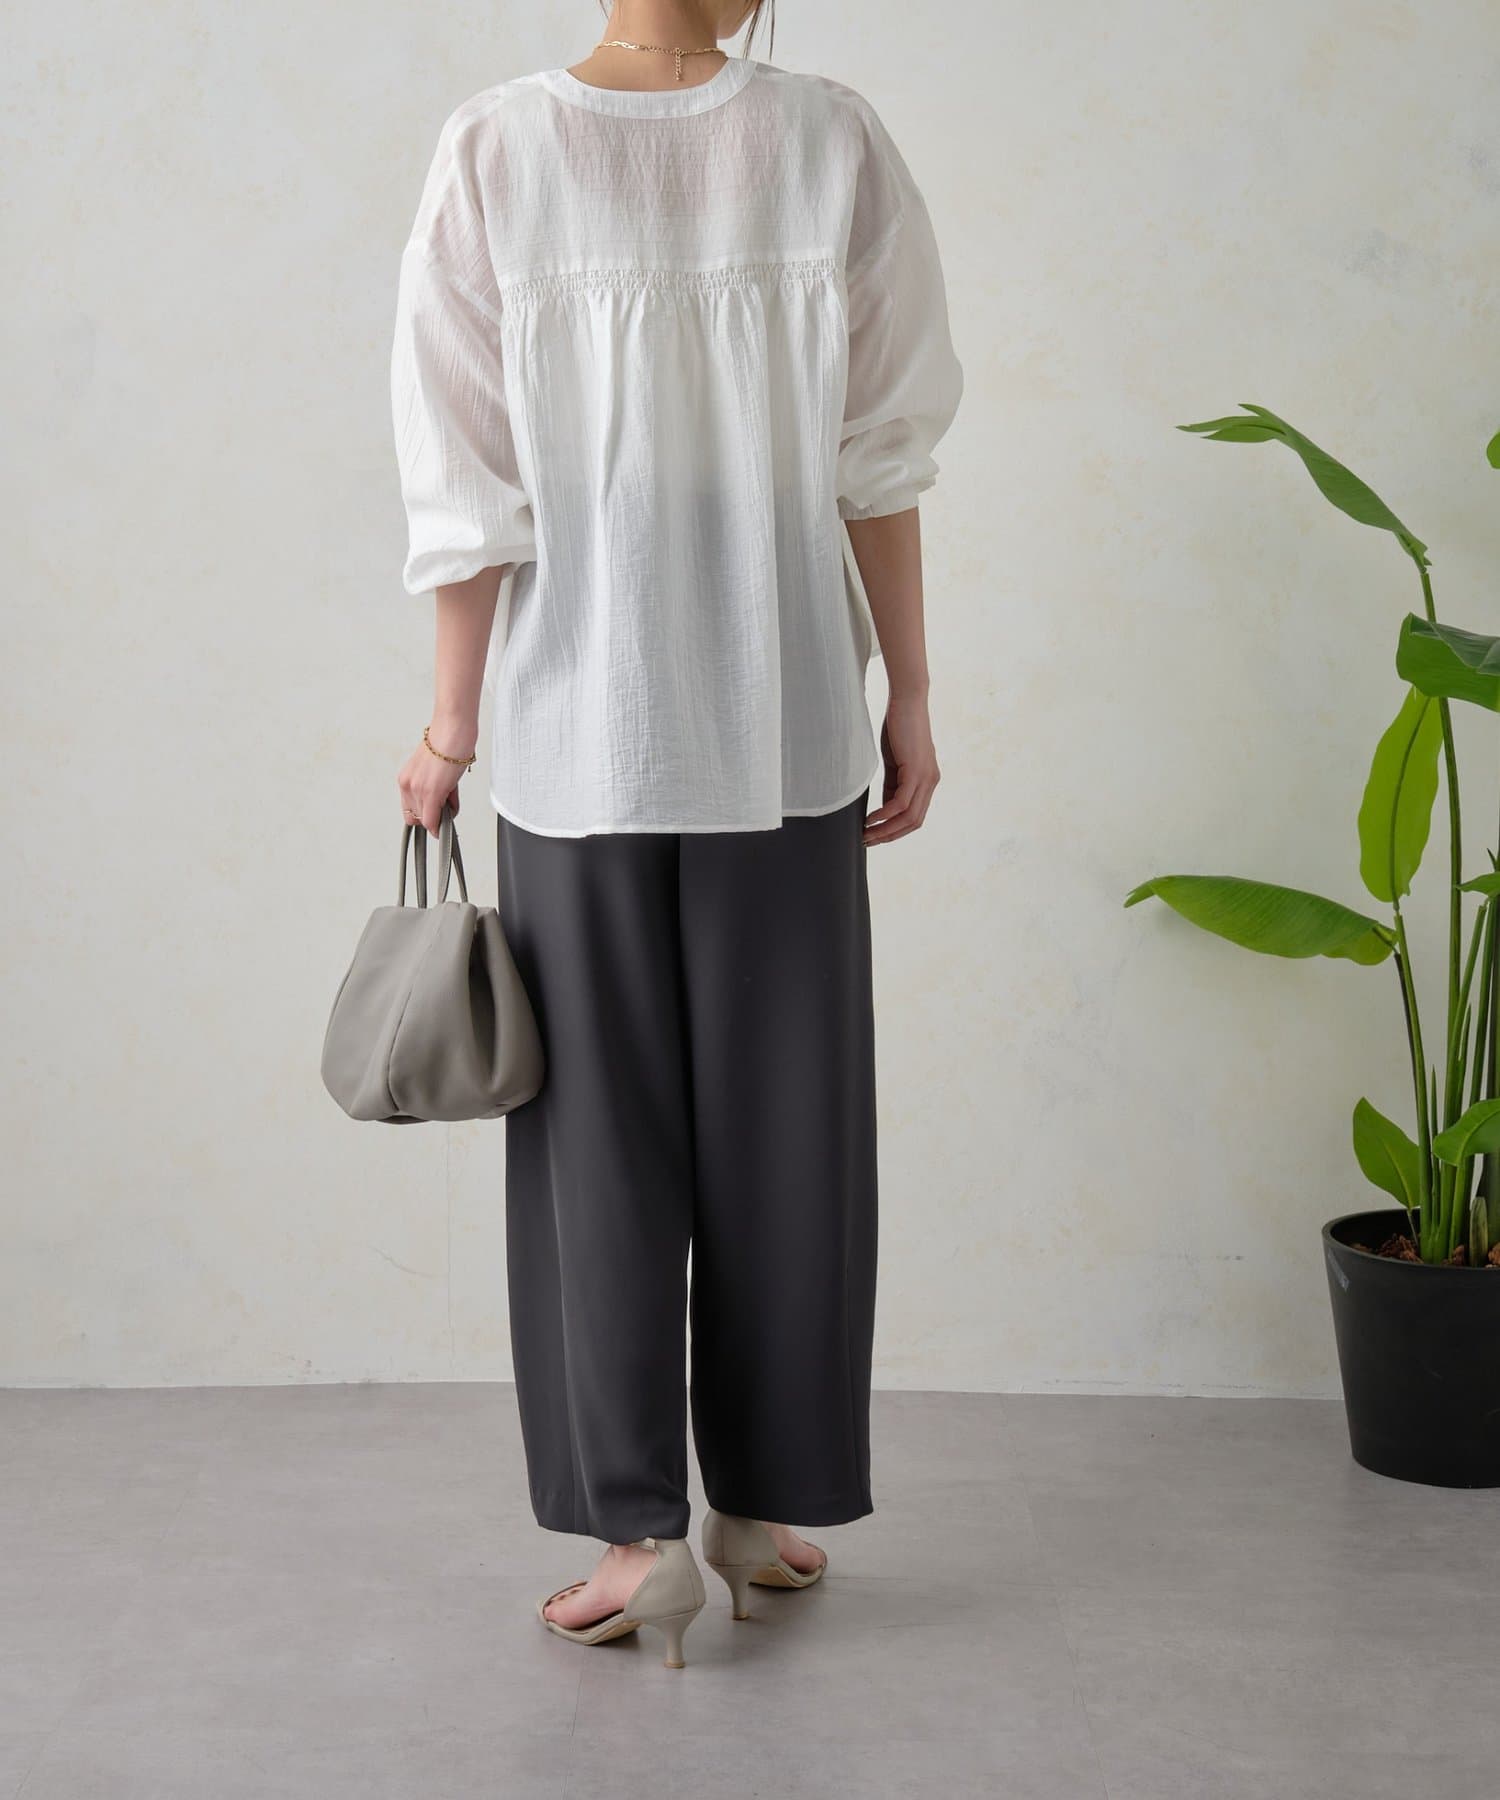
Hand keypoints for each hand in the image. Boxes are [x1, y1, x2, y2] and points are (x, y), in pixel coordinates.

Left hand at [398, 717, 475, 834]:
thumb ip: (433, 788)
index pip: (409, 810)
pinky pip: (433, 820)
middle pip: (415, 818)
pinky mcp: (431, 792)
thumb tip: (442, 803)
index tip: (436, 813)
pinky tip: (453, 806)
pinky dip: (444, 821)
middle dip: (433, 815)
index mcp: (407, 778)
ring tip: (452, 797)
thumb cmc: (448, 741)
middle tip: (446, 804)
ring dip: (441, 815)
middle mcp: (408, 784)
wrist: (453, 728)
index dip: (425, 814)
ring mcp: (418, 789)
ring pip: (426, 821)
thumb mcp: (434, 769)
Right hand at [864, 691, 939, 845]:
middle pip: (914, 822)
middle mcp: (931, 782)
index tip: (875, 836)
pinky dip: (885, 814)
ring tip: (866, 833)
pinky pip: (901, 803)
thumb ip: (893, 784)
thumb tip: (886, 807)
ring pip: (909, 816)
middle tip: (868, 841)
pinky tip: (870, 818)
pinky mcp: (916, 770)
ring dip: (886, 829)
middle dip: (890, 835)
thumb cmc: (899, 727)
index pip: (915, 816)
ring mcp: (926, 777)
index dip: (895, 830)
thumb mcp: (895, 762)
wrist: (908, 701)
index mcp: (927, 781)